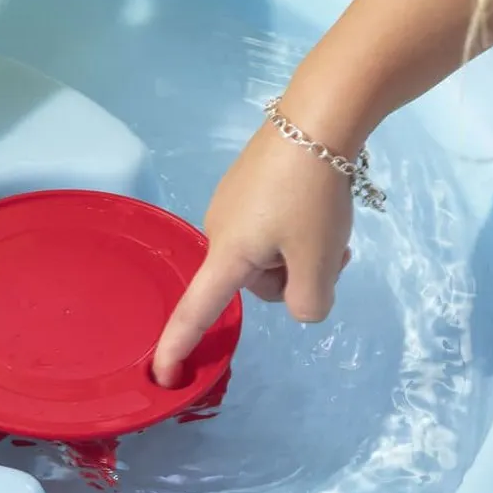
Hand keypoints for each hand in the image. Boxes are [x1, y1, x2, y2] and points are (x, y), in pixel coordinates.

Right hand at [152, 120, 353, 387]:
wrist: (319, 115)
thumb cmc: (312, 194)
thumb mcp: (319, 260)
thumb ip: (309, 303)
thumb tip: (302, 304)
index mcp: (227, 254)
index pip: (196, 312)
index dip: (179, 347)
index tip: (162, 376)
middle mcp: (218, 230)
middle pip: (255, 282)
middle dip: (293, 276)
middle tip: (330, 252)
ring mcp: (231, 204)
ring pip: (268, 254)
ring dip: (300, 251)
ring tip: (331, 225)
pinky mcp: (248, 184)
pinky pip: (270, 226)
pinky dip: (297, 229)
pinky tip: (320, 202)